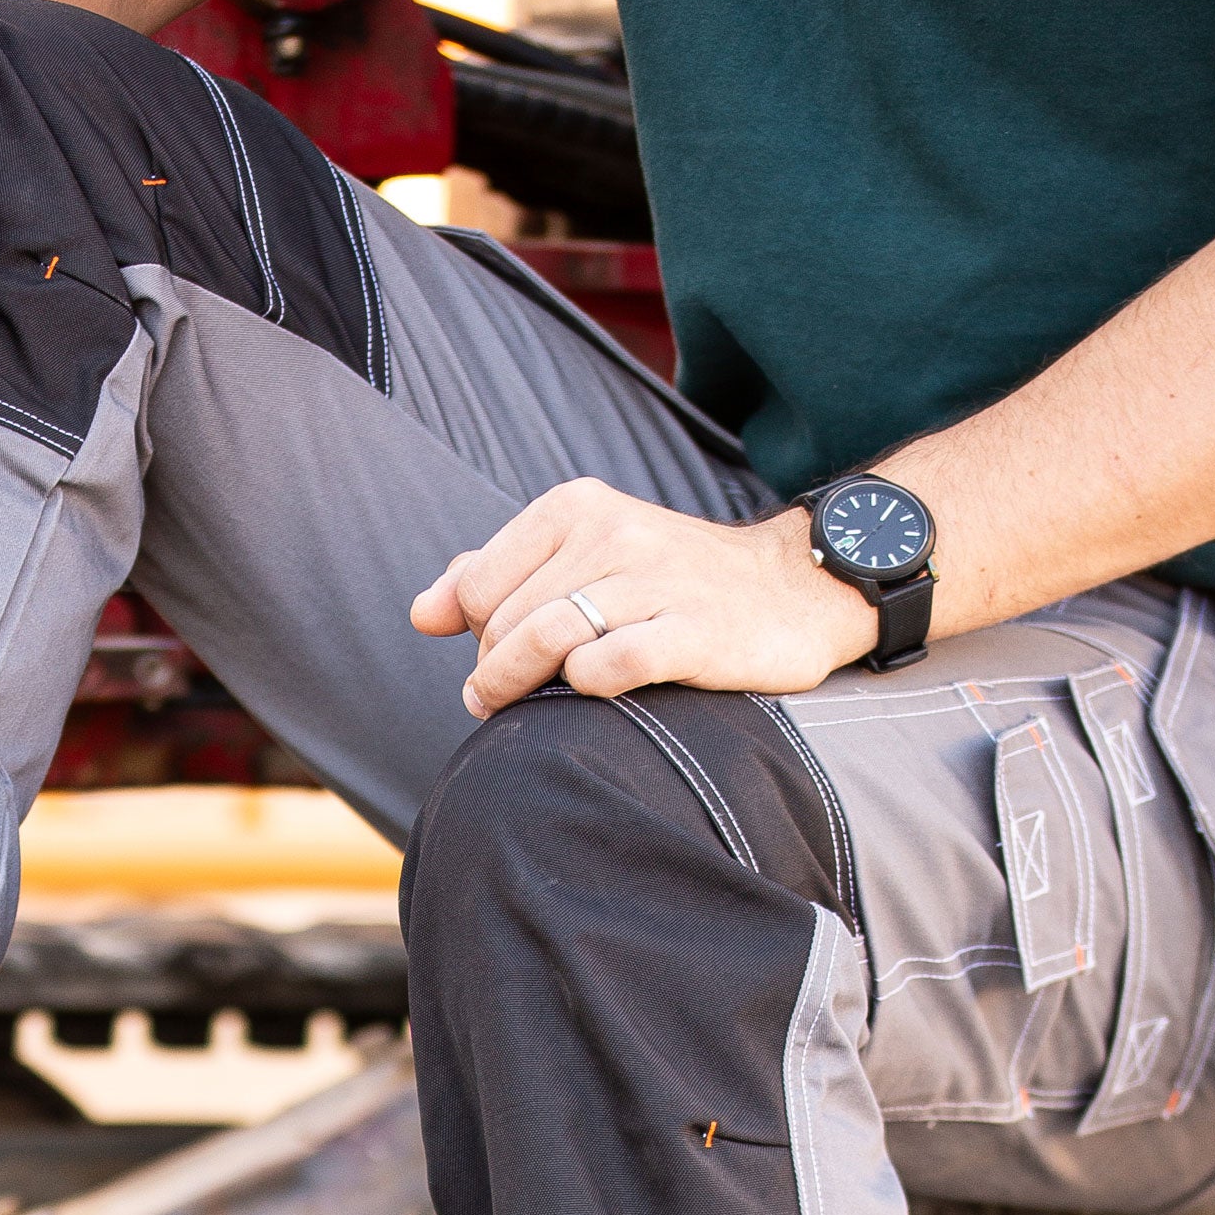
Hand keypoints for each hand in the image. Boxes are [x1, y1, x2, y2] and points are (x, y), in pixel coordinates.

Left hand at [412, 483, 876, 709]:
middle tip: (502, 694)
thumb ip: (498, 574)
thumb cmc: (672, 582)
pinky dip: (585, 687)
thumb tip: (422, 612)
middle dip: (493, 667)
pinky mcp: (692, 632)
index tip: (493, 654)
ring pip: (546, 641)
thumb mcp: (584, 555)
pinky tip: (594, 690)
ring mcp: (654, 581)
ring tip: (517, 708)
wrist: (793, 589)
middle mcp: (612, 533)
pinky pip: (607, 668)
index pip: (478, 585)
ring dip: (518, 687)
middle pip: (505, 620)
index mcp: (574, 507)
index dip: (473, 631)